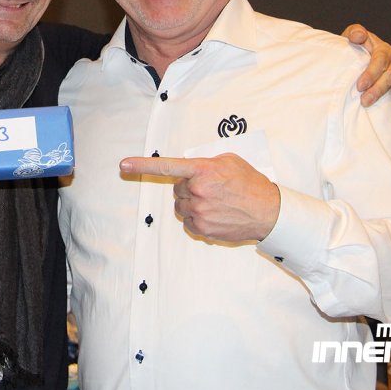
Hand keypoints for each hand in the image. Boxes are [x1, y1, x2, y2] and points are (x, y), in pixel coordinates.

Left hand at [120, 154, 280, 241]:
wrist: (267, 211)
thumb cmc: (249, 183)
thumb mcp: (229, 161)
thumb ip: (205, 162)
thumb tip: (190, 170)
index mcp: (202, 170)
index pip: (167, 167)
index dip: (142, 165)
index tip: (123, 165)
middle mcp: (197, 190)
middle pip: (176, 189)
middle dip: (188, 188)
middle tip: (210, 189)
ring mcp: (198, 211)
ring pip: (181, 206)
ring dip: (192, 204)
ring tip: (215, 203)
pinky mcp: (201, 229)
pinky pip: (187, 222)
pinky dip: (197, 219)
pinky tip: (215, 215)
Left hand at [341, 24, 390, 105]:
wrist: (350, 56)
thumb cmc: (351, 44)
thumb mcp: (350, 35)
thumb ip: (355, 32)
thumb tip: (359, 35)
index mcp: (382, 48)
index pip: (381, 60)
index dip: (371, 73)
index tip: (359, 86)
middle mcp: (390, 61)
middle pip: (388, 75)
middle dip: (376, 88)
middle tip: (363, 99)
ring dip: (378, 95)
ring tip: (365, 103)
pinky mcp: (389, 84)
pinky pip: (390, 93)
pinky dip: (382, 99)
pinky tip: (373, 106)